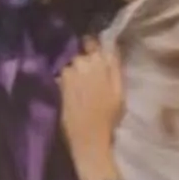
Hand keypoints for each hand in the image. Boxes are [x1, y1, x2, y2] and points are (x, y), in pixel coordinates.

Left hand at [59, 39, 123, 179]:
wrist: (89, 137)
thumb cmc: (109, 116)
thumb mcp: (119, 91)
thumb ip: (115, 66)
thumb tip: (111, 46)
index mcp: (99, 63)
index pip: (92, 42)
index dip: (93, 47)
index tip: (95, 53)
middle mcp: (81, 64)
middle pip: (81, 54)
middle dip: (85, 63)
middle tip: (91, 78)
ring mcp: (68, 74)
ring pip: (71, 65)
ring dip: (75, 72)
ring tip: (81, 87)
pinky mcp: (58, 85)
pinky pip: (63, 76)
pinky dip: (67, 80)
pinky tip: (73, 92)